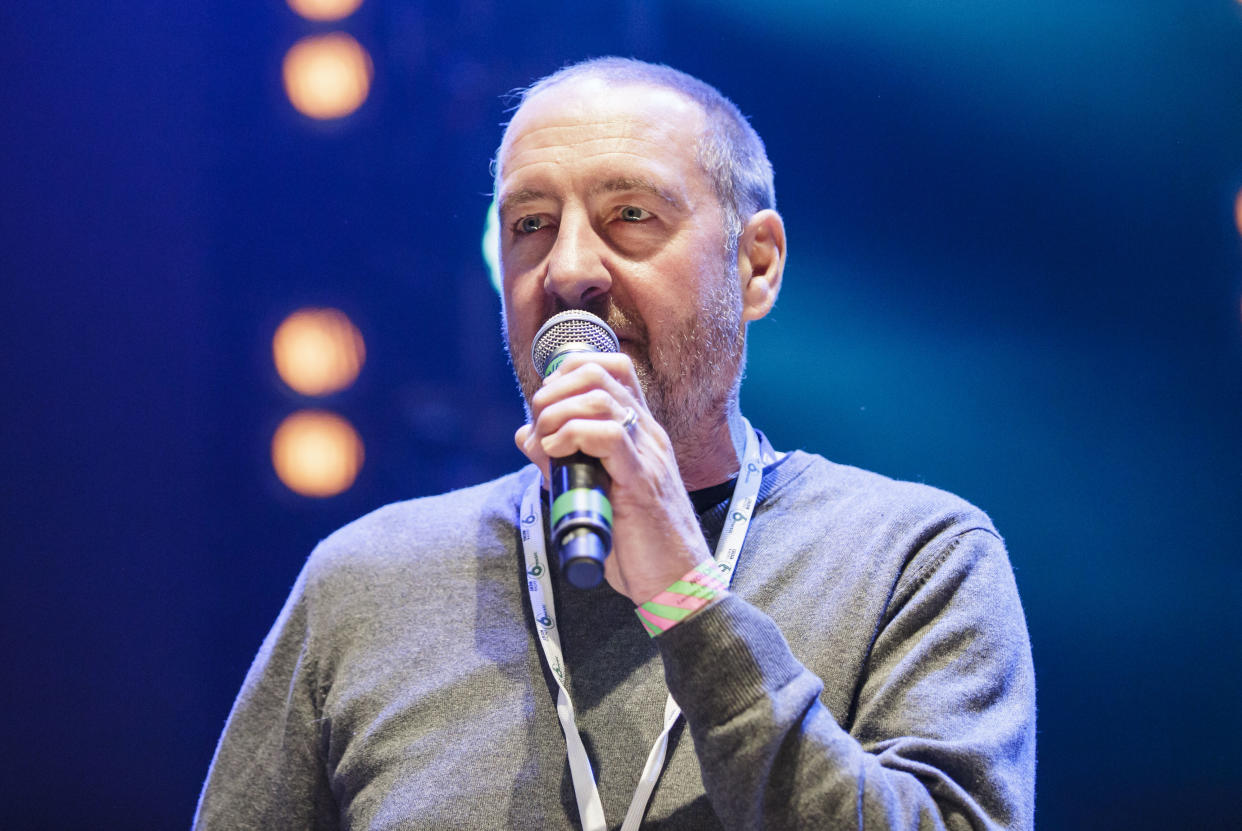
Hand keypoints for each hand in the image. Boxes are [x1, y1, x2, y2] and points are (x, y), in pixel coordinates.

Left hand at [514, 352, 712, 603]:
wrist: (675, 582)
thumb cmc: (636, 542)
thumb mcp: (591, 490)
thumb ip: (560, 460)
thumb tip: (526, 435)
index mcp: (640, 432)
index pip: (612, 368)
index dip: (569, 370)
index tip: (546, 401)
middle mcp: (648, 434)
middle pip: (600, 373)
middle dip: (555, 390)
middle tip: (540, 423)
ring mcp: (648, 454)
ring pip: (601, 398)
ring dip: (557, 413)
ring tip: (545, 441)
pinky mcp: (641, 482)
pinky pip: (610, 435)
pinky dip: (572, 435)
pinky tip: (556, 453)